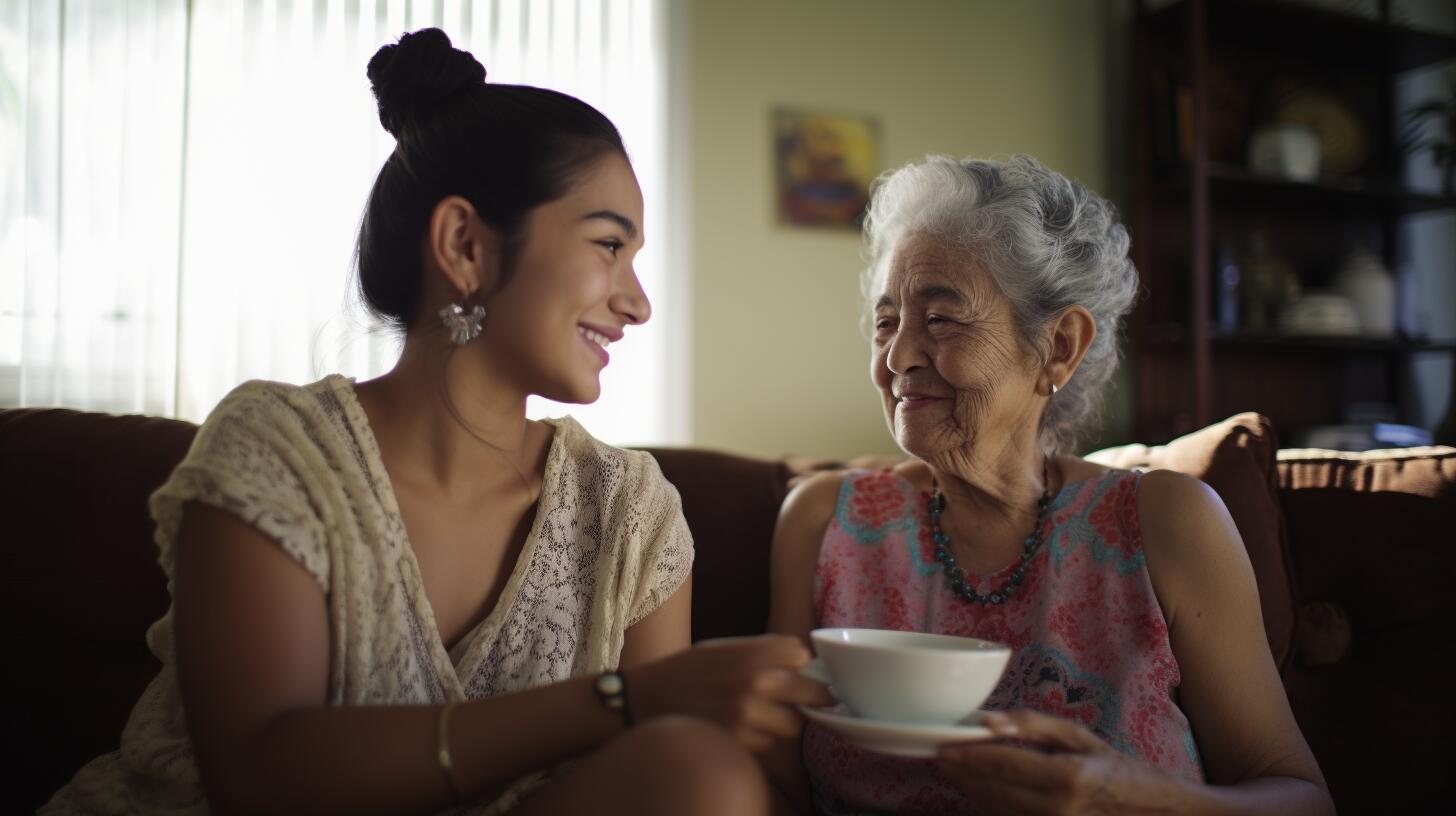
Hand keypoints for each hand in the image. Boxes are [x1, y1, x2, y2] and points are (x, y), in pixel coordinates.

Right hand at [628, 635, 832, 751]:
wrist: (646, 699)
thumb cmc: (685, 671)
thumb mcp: (721, 648)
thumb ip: (760, 653)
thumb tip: (801, 661)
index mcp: (750, 654)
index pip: (800, 654)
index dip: (798, 662)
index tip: (793, 667)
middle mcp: (754, 683)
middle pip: (811, 693)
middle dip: (808, 696)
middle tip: (803, 698)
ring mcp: (748, 716)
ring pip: (791, 725)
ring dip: (781, 721)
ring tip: (758, 714)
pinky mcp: (739, 743)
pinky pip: (767, 744)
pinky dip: (758, 738)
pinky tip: (738, 727)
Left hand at [937, 710, 1186, 815]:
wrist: (1155, 813)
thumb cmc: (1118, 769)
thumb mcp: (1080, 737)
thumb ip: (1034, 726)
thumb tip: (990, 721)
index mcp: (1067, 778)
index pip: (1003, 765)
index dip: (968, 756)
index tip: (943, 746)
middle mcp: (1057, 809)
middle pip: (993, 791)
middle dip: (962, 774)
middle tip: (940, 756)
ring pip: (997, 809)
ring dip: (971, 790)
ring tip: (954, 770)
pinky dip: (991, 803)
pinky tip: (980, 788)